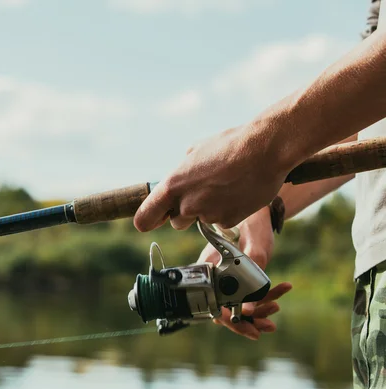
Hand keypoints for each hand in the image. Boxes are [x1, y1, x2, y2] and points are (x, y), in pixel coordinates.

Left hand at [133, 125, 292, 231]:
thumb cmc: (231, 145)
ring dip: (209, 210)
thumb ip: (183, 170)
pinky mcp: (228, 221)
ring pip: (202, 221)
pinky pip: (223, 222)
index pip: (144, 218)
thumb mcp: (196, 151)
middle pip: (177, 222)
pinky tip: (238, 193)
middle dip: (186, 212)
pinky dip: (229, 212)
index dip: (148, 220)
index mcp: (172, 185)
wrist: (265, 149)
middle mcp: (186, 204)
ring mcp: (207, 215)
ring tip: (226, 187)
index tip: (153, 220)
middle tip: (204, 193)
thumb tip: (181, 178)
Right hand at [197, 207, 291, 339]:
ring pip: (241, 304)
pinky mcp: (242, 275)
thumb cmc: (253, 222)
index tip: (249, 324)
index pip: (215, 305)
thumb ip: (251, 277)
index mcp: (210, 270)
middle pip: (228, 310)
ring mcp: (229, 277)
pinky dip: (267, 295)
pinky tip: (284, 287)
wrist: (258, 211)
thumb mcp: (255, 248)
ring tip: (276, 310)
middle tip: (267, 328)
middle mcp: (217, 276)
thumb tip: (248, 309)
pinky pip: (252, 293)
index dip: (231, 319)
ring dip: (260, 311)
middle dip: (248, 321)